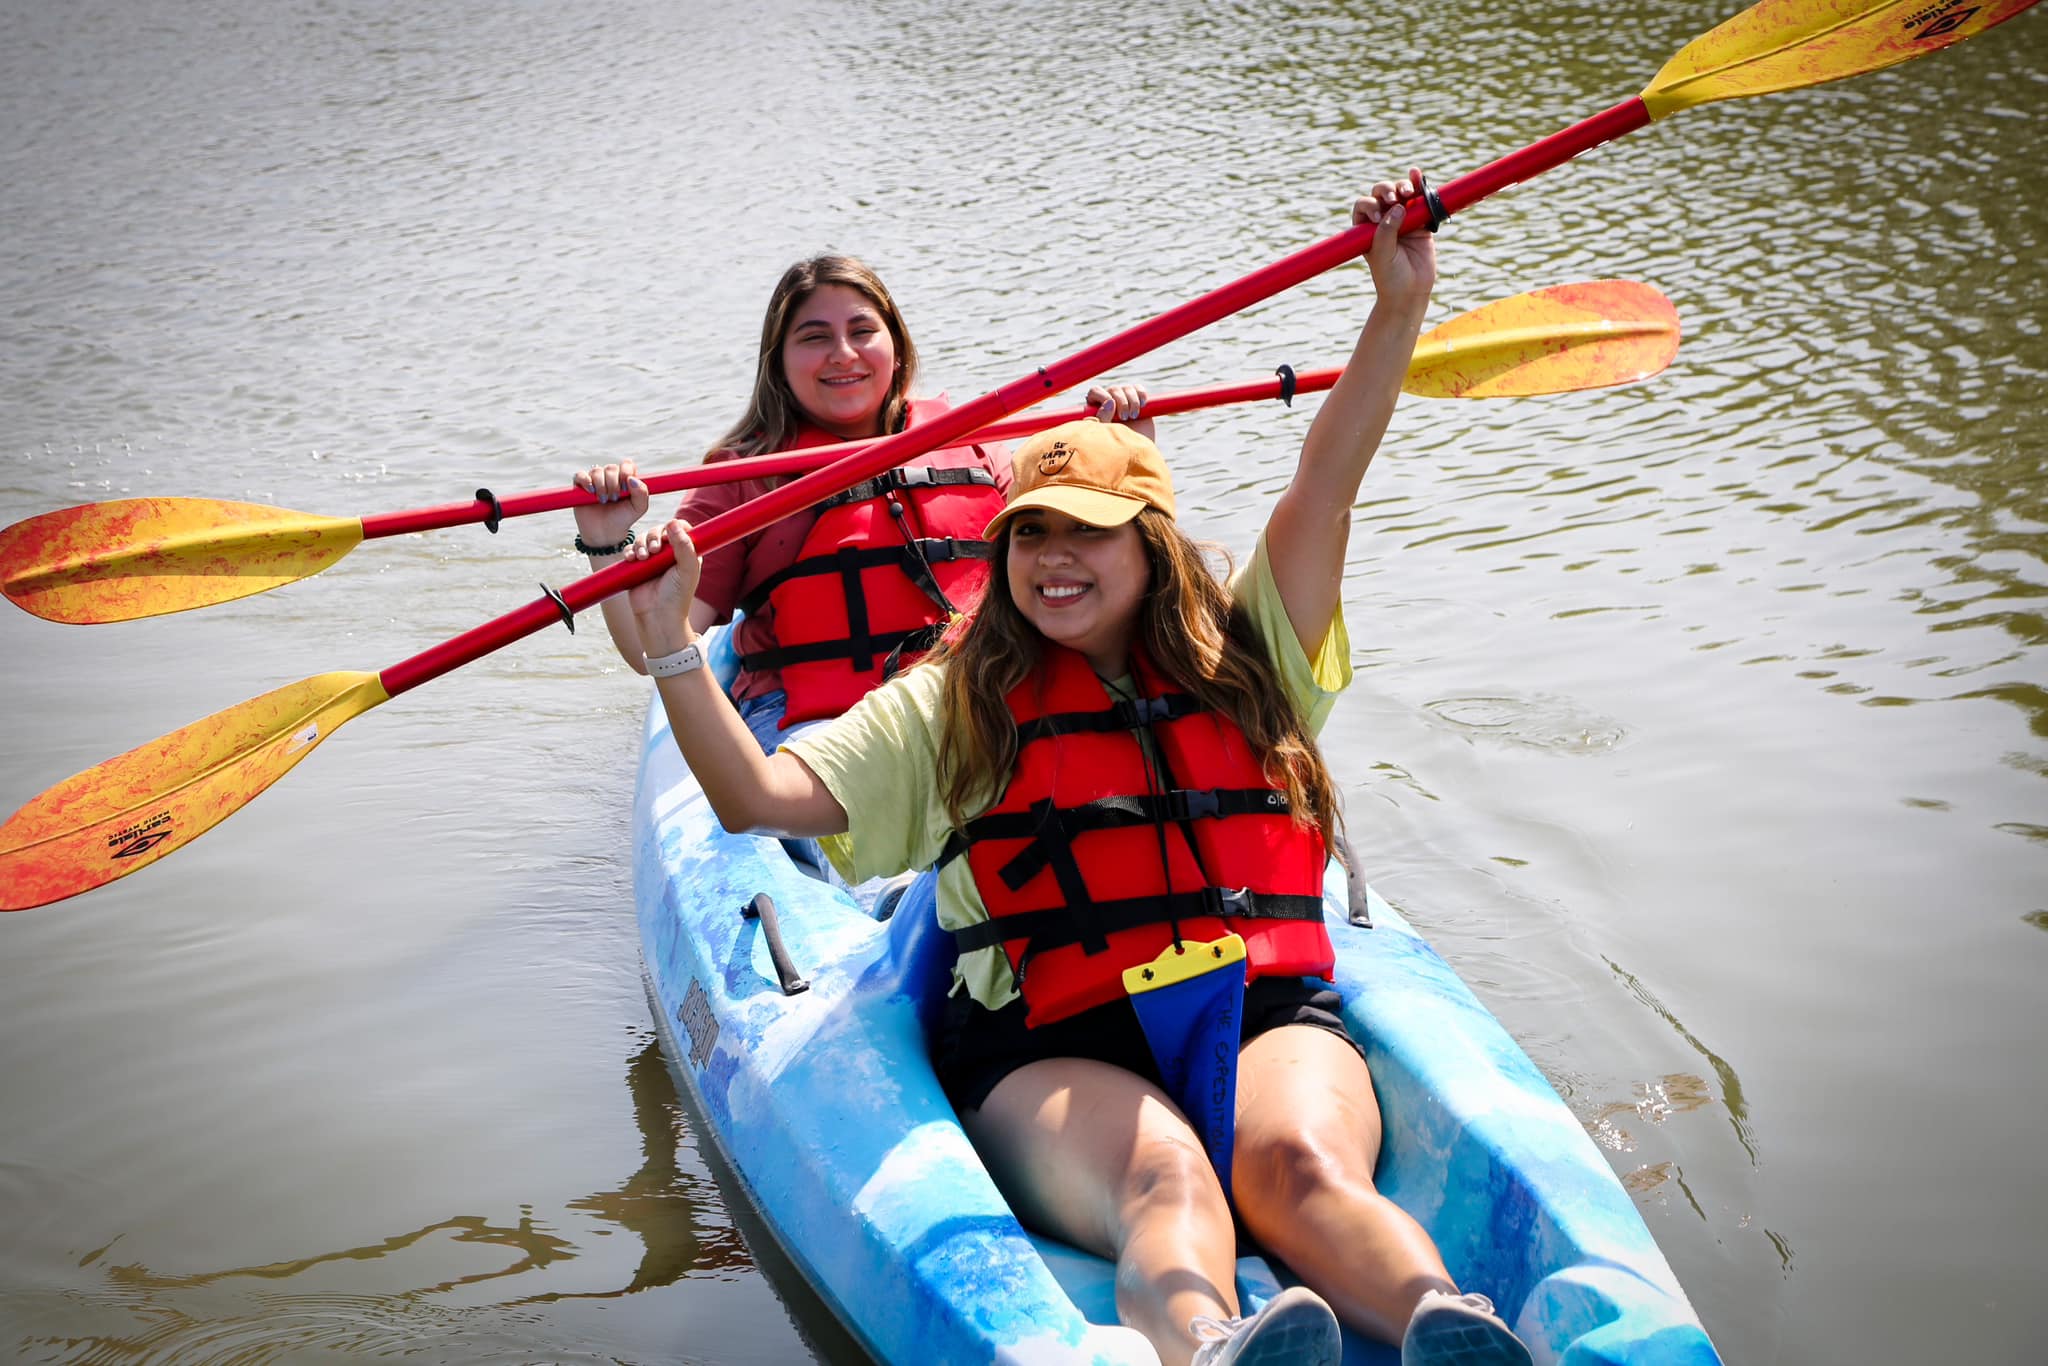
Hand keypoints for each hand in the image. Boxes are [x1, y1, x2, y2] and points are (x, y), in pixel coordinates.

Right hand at [571, 460, 648, 553]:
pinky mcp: (580, 485)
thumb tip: (632, 478)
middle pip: (611, 468)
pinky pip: (580, 475)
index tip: (626, 488)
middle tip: (614, 499)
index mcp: (625, 478)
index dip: (626, 472)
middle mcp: (610, 476)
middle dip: (613, 484)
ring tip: (603, 500)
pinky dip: (586, 481)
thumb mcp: (638, 508)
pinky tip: (591, 492)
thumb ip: (642, 492)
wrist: (605, 532)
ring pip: (596, 471)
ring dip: (601, 486)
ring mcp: (595, 480)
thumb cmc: (623, 519)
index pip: (626, 464)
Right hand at [623, 518, 700, 653]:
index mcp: (686, 552)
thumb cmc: (677, 596)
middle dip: (654, 535)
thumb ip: (684, 546)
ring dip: (641, 543)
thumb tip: (674, 522)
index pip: (682, 529)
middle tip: (655, 550)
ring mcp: (652, 559)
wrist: (657, 617)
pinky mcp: (637, 566)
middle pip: (659, 530)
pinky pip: (630, 550)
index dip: (674, 527)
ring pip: (643, 538)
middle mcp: (669, 554)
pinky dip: (629, 551)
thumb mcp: (686, 570)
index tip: (669, 535)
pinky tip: (631, 559)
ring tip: (642, 558)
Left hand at [1084, 381, 1154, 443]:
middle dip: (1121, 401)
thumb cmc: (1113, 449)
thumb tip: (1110, 401)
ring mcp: (1123, 400)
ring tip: (1133, 416)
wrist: (1134, 457)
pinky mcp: (1137, 401)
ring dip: (1132, 400)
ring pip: (1126, 388)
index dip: (1103, 395)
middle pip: (1113, 389)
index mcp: (1095, 409)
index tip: (1112, 407)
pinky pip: (1138, 389)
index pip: (1095, 391)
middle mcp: (1108, 402)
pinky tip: (1142, 404)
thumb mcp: (1104, 434)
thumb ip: (1103, 418)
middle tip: (1125, 418)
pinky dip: (1141, 393)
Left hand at [1353, 169, 1436, 317]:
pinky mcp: (1421, 221)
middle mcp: (1383, 220)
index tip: (1378, 216)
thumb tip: (1398, 206)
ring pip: (1401, 193)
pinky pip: (1420, 200)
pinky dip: (1419, 187)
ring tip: (1407, 192)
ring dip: (1403, 187)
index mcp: (1366, 228)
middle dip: (1386, 191)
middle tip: (1393, 200)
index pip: (1364, 206)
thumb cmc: (1390, 277)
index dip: (1369, 205)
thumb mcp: (1383, 255)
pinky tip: (1418, 176)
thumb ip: (1387, 231)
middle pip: (1381, 194)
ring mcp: (1402, 218)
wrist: (1411, 292)